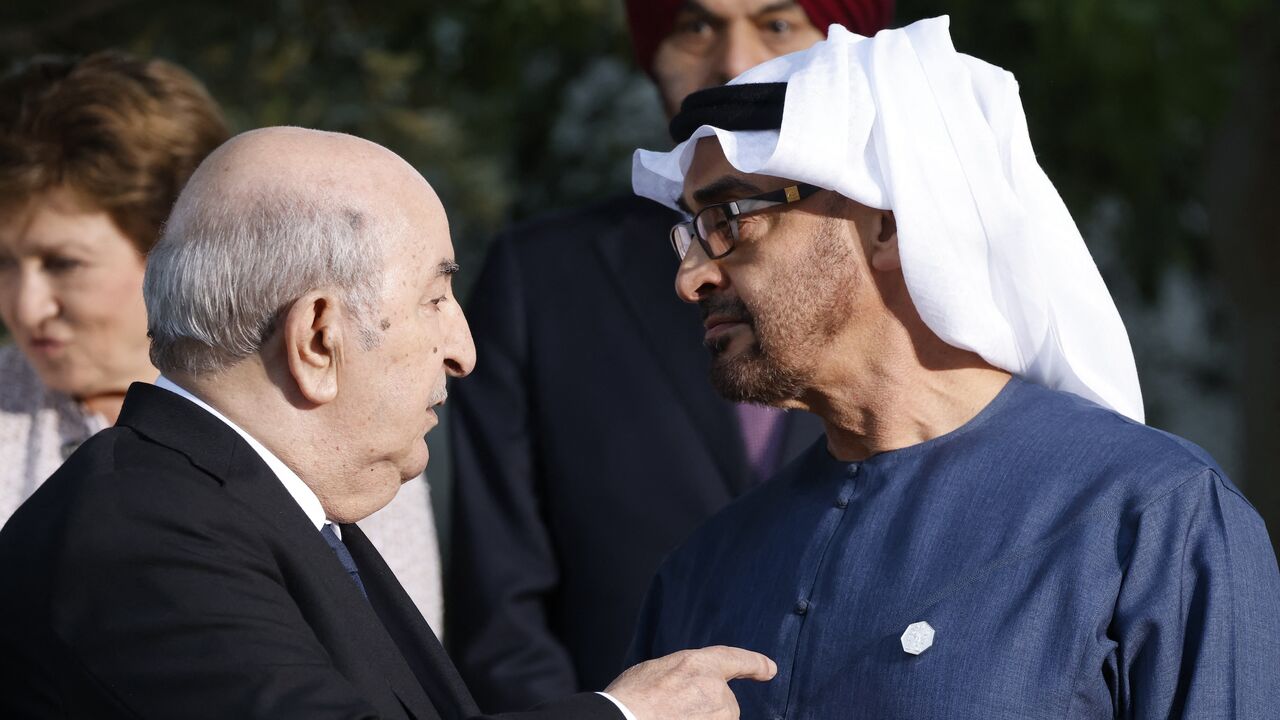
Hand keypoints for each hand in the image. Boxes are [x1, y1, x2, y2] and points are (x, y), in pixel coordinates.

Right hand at [604, 645, 776, 719]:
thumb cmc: (629, 700)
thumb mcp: (655, 672)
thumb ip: (683, 675)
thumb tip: (691, 687)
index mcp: (697, 664)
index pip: (735, 659)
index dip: (755, 664)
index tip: (769, 669)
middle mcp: (715, 689)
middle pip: (724, 701)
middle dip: (705, 708)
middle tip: (671, 709)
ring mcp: (718, 716)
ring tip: (669, 718)